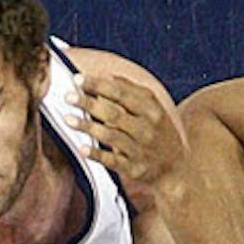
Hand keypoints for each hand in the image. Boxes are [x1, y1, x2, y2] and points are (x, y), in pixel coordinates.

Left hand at [69, 73, 184, 199]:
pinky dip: (97, 154)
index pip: (121, 93)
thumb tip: (105, 74)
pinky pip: (112, 161)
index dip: (98, 85)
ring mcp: (140, 150)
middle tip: (68, 96)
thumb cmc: (158, 130)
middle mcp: (147, 129)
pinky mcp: (134, 168)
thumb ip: (130, 90)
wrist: (176, 166)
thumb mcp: (153, 107)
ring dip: (88, 126)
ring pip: (111, 136)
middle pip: (114, 113)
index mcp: (151, 110)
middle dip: (89, 103)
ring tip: (68, 119)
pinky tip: (82, 148)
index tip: (77, 79)